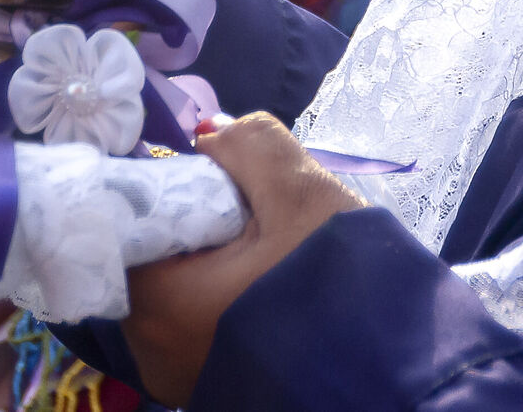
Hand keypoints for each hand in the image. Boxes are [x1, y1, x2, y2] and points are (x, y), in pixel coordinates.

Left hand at [122, 114, 363, 406]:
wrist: (396, 373)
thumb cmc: (338, 285)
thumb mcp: (300, 193)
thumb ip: (249, 145)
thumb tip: (209, 134)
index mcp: (155, 300)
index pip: (126, 222)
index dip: (164, 188)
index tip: (208, 179)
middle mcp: (148, 347)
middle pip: (149, 256)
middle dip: (191, 224)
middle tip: (247, 212)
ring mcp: (175, 374)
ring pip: (173, 289)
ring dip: (208, 260)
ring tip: (264, 249)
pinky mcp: (204, 386)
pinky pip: (193, 323)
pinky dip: (219, 296)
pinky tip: (266, 286)